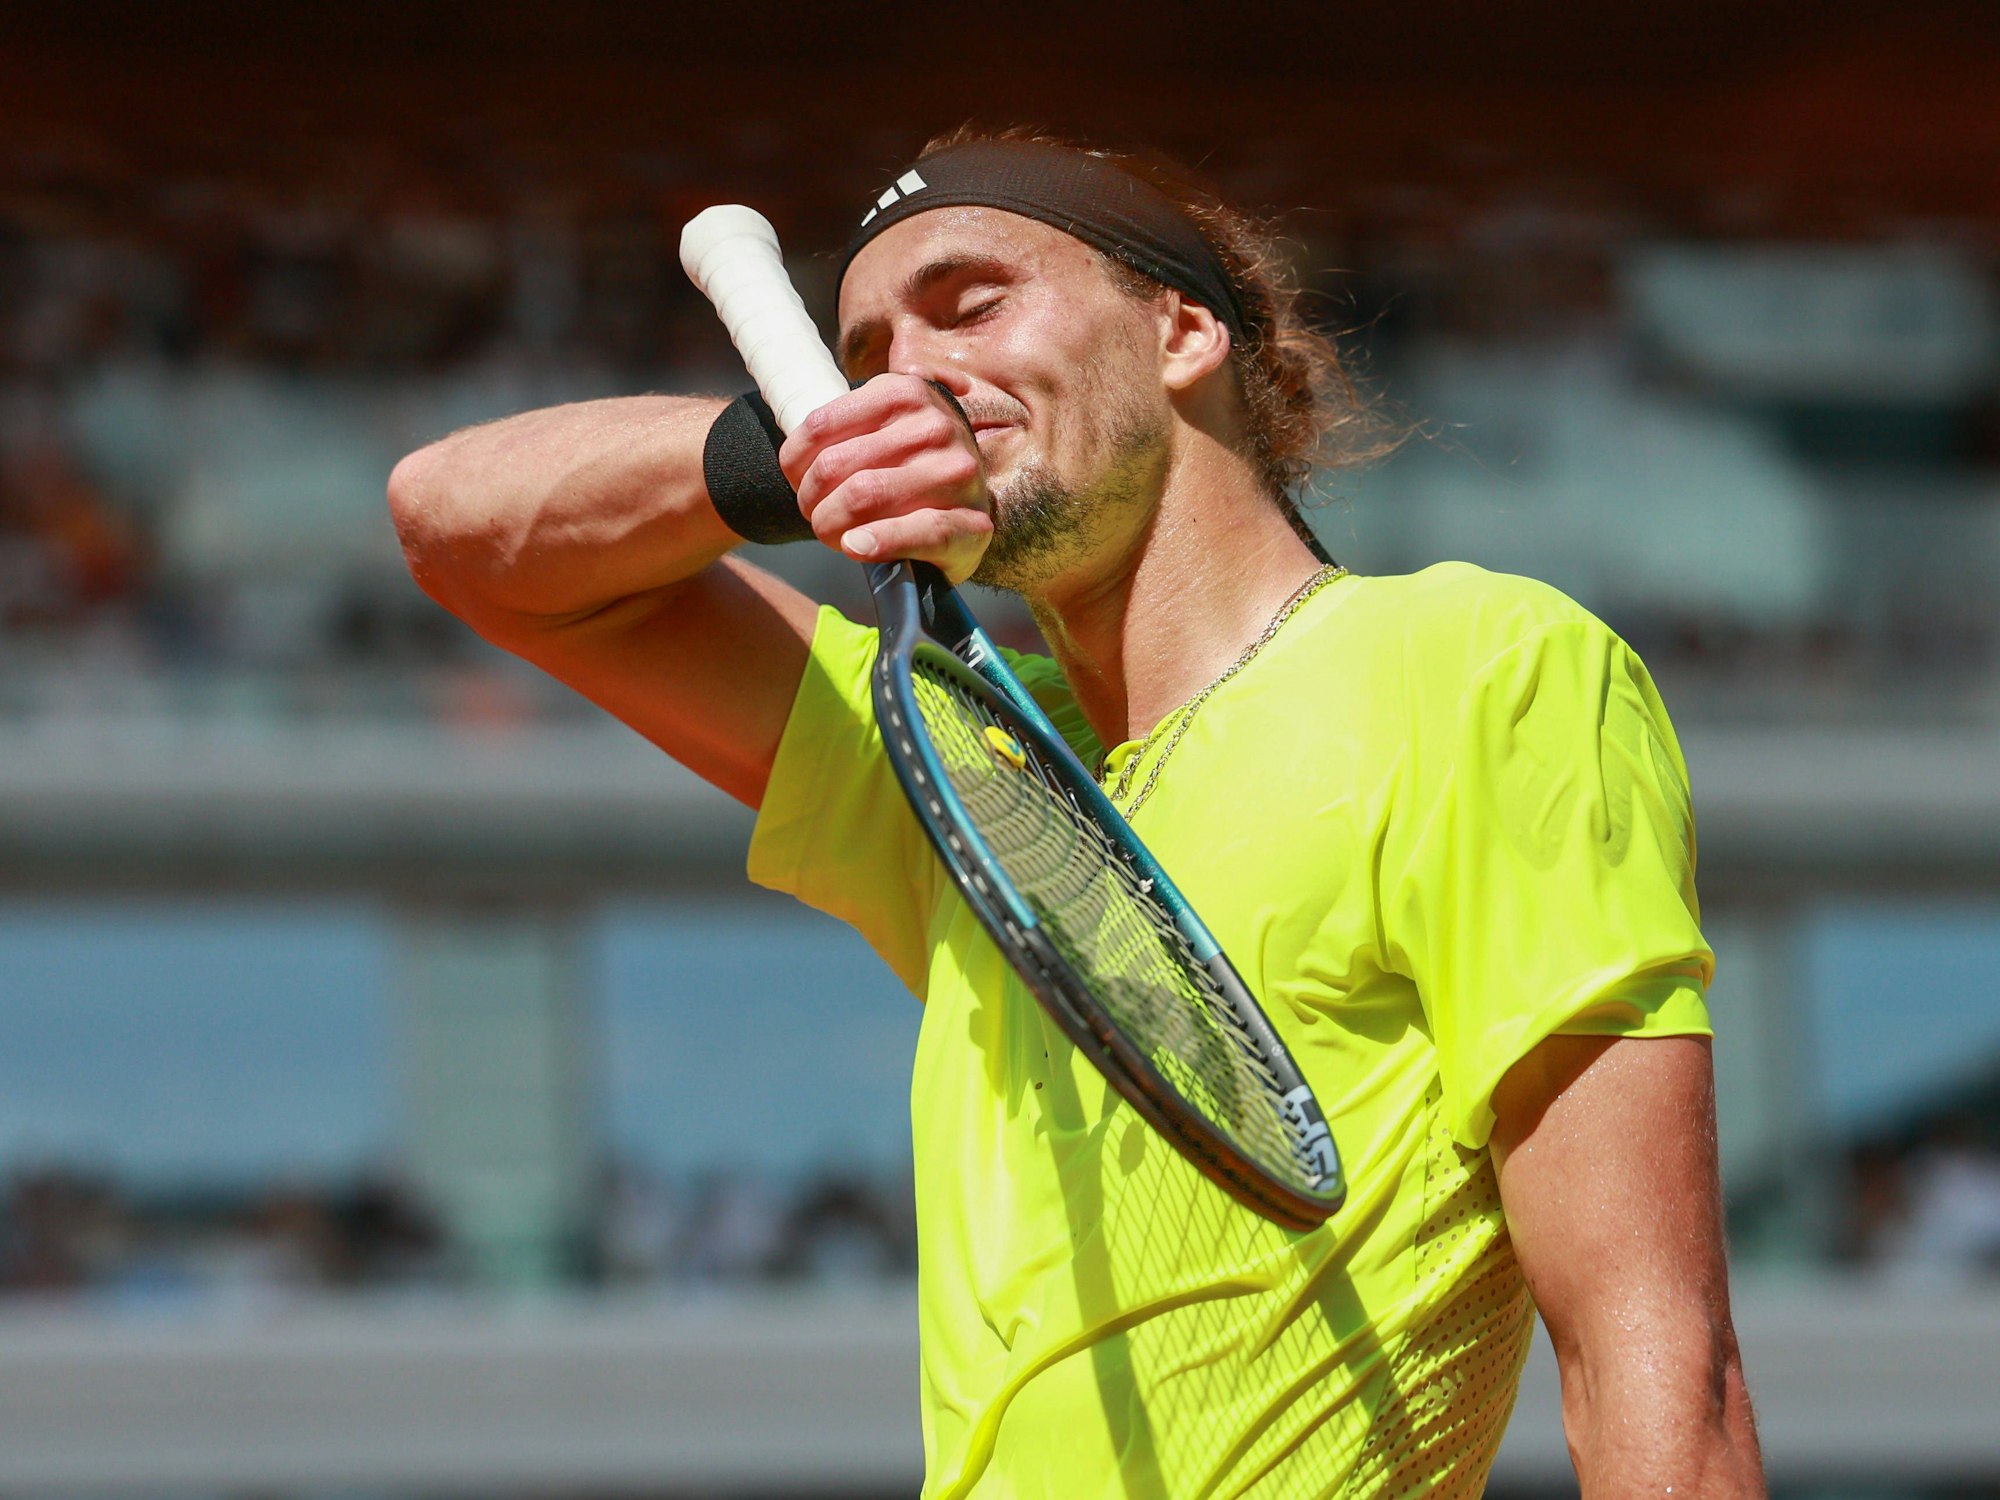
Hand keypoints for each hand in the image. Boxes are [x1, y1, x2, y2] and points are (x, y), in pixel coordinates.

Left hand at [779, 375, 993, 583]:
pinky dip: (878, 542)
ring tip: (835, 534)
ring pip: (863, 496)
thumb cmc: (914, 465)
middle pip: (834, 466)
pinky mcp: (973, 524)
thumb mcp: (884, 425)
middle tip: (816, 516)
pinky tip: (857, 547)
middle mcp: (935, 426)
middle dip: (811, 502)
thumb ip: (841, 428)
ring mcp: (959, 474)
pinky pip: (918, 531)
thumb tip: (794, 459)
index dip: (793, 464)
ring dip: (831, 526)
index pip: (819, 426)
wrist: (974, 502)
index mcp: (906, 393)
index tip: (798, 482)